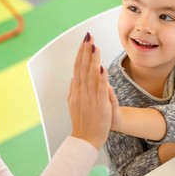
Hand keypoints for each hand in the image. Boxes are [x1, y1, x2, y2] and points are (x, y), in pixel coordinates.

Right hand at [68, 33, 111, 149]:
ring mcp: (89, 98)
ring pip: (91, 75)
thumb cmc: (82, 122)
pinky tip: (101, 67)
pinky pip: (100, 89)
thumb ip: (74, 90)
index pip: (78, 68)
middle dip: (85, 51)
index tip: (84, 42)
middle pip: (83, 67)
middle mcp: (81, 92)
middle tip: (88, 37)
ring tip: (94, 46)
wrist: (85, 139)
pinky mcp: (99, 104)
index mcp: (76, 90)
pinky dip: (100, 78)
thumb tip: (73, 78)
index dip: (81, 54)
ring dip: (92, 60)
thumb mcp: (74, 104)